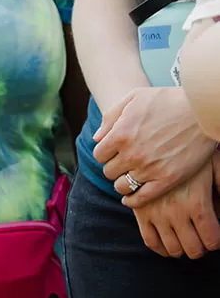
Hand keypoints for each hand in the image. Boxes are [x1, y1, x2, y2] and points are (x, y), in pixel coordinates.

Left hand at [93, 86, 215, 204]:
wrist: (201, 112)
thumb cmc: (167, 100)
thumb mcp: (133, 97)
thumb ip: (111, 117)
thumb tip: (97, 138)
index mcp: (120, 133)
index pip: (99, 154)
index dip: (105, 154)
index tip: (113, 153)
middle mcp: (132, 153)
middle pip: (109, 171)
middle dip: (114, 167)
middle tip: (123, 164)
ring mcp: (150, 168)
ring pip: (122, 186)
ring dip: (123, 183)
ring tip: (129, 177)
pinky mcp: (167, 179)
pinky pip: (142, 198)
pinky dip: (133, 200)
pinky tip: (131, 199)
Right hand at [131, 157, 219, 257]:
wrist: (153, 137)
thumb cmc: (190, 150)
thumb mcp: (215, 165)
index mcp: (197, 202)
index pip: (212, 240)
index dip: (216, 242)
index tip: (215, 236)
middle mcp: (176, 211)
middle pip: (193, 248)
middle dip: (201, 247)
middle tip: (201, 240)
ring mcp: (155, 212)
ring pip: (173, 248)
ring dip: (182, 248)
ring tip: (186, 239)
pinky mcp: (139, 211)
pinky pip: (150, 241)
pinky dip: (161, 248)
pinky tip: (168, 241)